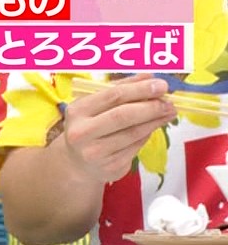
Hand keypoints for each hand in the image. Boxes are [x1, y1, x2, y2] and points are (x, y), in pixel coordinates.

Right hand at [59, 74, 176, 183]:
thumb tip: (150, 77)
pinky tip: (151, 128)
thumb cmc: (90, 127)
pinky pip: (136, 147)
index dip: (141, 89)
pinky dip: (147, 135)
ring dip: (155, 121)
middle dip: (151, 107)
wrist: (77, 162)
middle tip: (169, 102)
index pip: (113, 96)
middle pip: (123, 116)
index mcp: (77, 111)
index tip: (161, 86)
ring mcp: (94, 153)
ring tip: (168, 112)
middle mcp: (81, 133)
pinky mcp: (110, 167)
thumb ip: (122, 88)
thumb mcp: (97, 104)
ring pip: (133, 133)